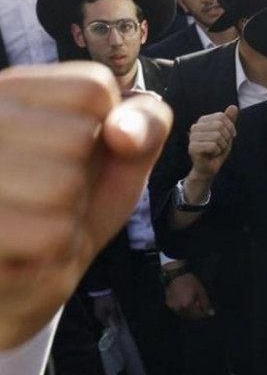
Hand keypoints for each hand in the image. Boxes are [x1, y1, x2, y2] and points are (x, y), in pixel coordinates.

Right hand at [0, 64, 169, 350]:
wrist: (17, 287)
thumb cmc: (68, 210)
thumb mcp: (121, 161)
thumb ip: (145, 127)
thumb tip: (123, 132)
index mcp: (11, 92)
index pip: (93, 86)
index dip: (110, 129)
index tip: (79, 154)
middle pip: (77, 138)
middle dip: (83, 180)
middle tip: (54, 200)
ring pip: (61, 186)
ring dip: (67, 217)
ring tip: (39, 222)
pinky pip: (49, 235)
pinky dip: (56, 251)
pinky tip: (28, 250)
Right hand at [165, 271, 212, 318]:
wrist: (174, 275)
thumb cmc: (190, 282)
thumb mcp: (201, 291)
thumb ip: (206, 303)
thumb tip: (211, 313)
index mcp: (187, 305)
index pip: (198, 315)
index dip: (204, 313)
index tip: (209, 310)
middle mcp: (179, 309)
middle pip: (191, 316)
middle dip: (198, 313)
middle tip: (202, 308)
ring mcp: (173, 307)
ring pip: (184, 314)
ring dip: (191, 312)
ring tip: (195, 305)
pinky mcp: (169, 305)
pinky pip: (178, 310)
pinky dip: (184, 309)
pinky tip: (187, 303)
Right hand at [187, 105, 237, 181]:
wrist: (210, 167)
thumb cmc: (218, 149)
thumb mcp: (227, 133)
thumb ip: (229, 120)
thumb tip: (234, 106)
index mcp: (203, 121)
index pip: (222, 117)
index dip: (230, 128)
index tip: (228, 137)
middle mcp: (195, 127)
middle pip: (219, 126)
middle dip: (226, 138)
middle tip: (221, 145)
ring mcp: (192, 137)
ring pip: (217, 136)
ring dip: (222, 146)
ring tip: (216, 150)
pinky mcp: (192, 148)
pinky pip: (212, 146)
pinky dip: (217, 152)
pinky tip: (212, 154)